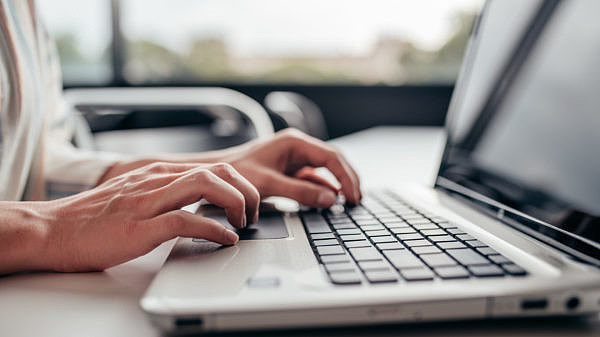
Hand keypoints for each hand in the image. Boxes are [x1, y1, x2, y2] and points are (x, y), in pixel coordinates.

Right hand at [0, 162, 258, 272]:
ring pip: (205, 185)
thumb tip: (198, 203)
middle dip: (245, 190)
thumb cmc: (94, 218)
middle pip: (217, 171)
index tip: (248, 203)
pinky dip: (213, 229)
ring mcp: (147, 202)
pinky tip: (225, 239)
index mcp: (158, 174)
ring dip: (235, 204)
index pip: (213, 167)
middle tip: (252, 213)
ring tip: (243, 223)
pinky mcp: (138, 227)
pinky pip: (185, 221)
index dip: (240, 184)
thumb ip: (166, 193)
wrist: (52, 229)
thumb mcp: (136, 195)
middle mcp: (156, 181)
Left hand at [222, 129, 361, 209]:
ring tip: (351, 200)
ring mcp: (295, 158)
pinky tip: (332, 199)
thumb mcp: (269, 184)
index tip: (353, 195)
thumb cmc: (237, 173)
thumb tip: (330, 198)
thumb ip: (300, 192)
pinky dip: (325, 187)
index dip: (345, 177)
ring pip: (326, 169)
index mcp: (294, 142)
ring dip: (338, 183)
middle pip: (333, 160)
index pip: (331, 157)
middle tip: (357, 199)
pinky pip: (314, 177)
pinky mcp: (291, 169)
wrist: (216, 174)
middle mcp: (298, 146)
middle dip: (347, 179)